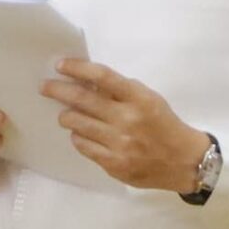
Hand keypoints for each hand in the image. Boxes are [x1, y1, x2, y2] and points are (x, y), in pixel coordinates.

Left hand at [41, 60, 210, 193]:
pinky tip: (80, 133)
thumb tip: (87, 81)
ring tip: (65, 114)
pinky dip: (77, 136)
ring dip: (66, 116)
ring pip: (77, 123)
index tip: (60, 65)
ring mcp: (119, 143)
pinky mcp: (113, 163)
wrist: (184, 161)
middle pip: (82, 99)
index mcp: (139, 98)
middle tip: (44, 87)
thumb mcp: (149, 100)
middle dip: (58, 90)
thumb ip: (121, 92)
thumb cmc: (164, 125)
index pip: (102, 77)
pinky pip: (83, 146)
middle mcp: (127, 119)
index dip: (78, 68)